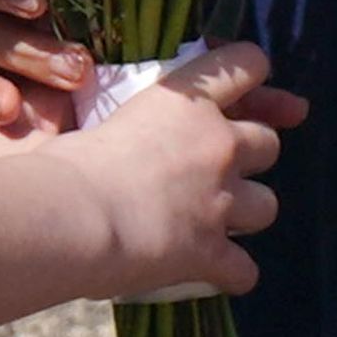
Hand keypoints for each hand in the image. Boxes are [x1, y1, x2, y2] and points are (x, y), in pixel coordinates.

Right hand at [80, 42, 289, 301]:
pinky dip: (231, 272)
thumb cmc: (67, 163)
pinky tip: (213, 272)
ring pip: (267, 206)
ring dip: (246, 214)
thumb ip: (128, 125)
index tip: (248, 86)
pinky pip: (245, 270)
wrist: (70, 216)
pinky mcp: (213, 253)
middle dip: (251, 157)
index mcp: (188, 102)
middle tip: (218, 170)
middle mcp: (218, 146)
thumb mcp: (100, 120)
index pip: (247, 64)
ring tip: (216, 224)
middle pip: (269, 143)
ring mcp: (222, 202)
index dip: (251, 71)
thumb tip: (108, 140)